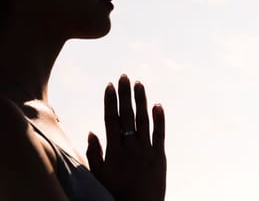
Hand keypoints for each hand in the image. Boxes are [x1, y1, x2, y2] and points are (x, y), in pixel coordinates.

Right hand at [86, 74, 166, 200]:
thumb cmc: (114, 196)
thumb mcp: (99, 177)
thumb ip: (95, 154)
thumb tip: (91, 132)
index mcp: (113, 152)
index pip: (111, 120)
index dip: (111, 101)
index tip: (110, 85)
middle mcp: (130, 148)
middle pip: (127, 116)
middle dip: (125, 95)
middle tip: (124, 76)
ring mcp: (146, 151)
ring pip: (144, 121)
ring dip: (141, 101)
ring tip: (139, 84)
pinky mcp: (160, 157)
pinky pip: (160, 134)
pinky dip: (159, 119)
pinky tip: (158, 104)